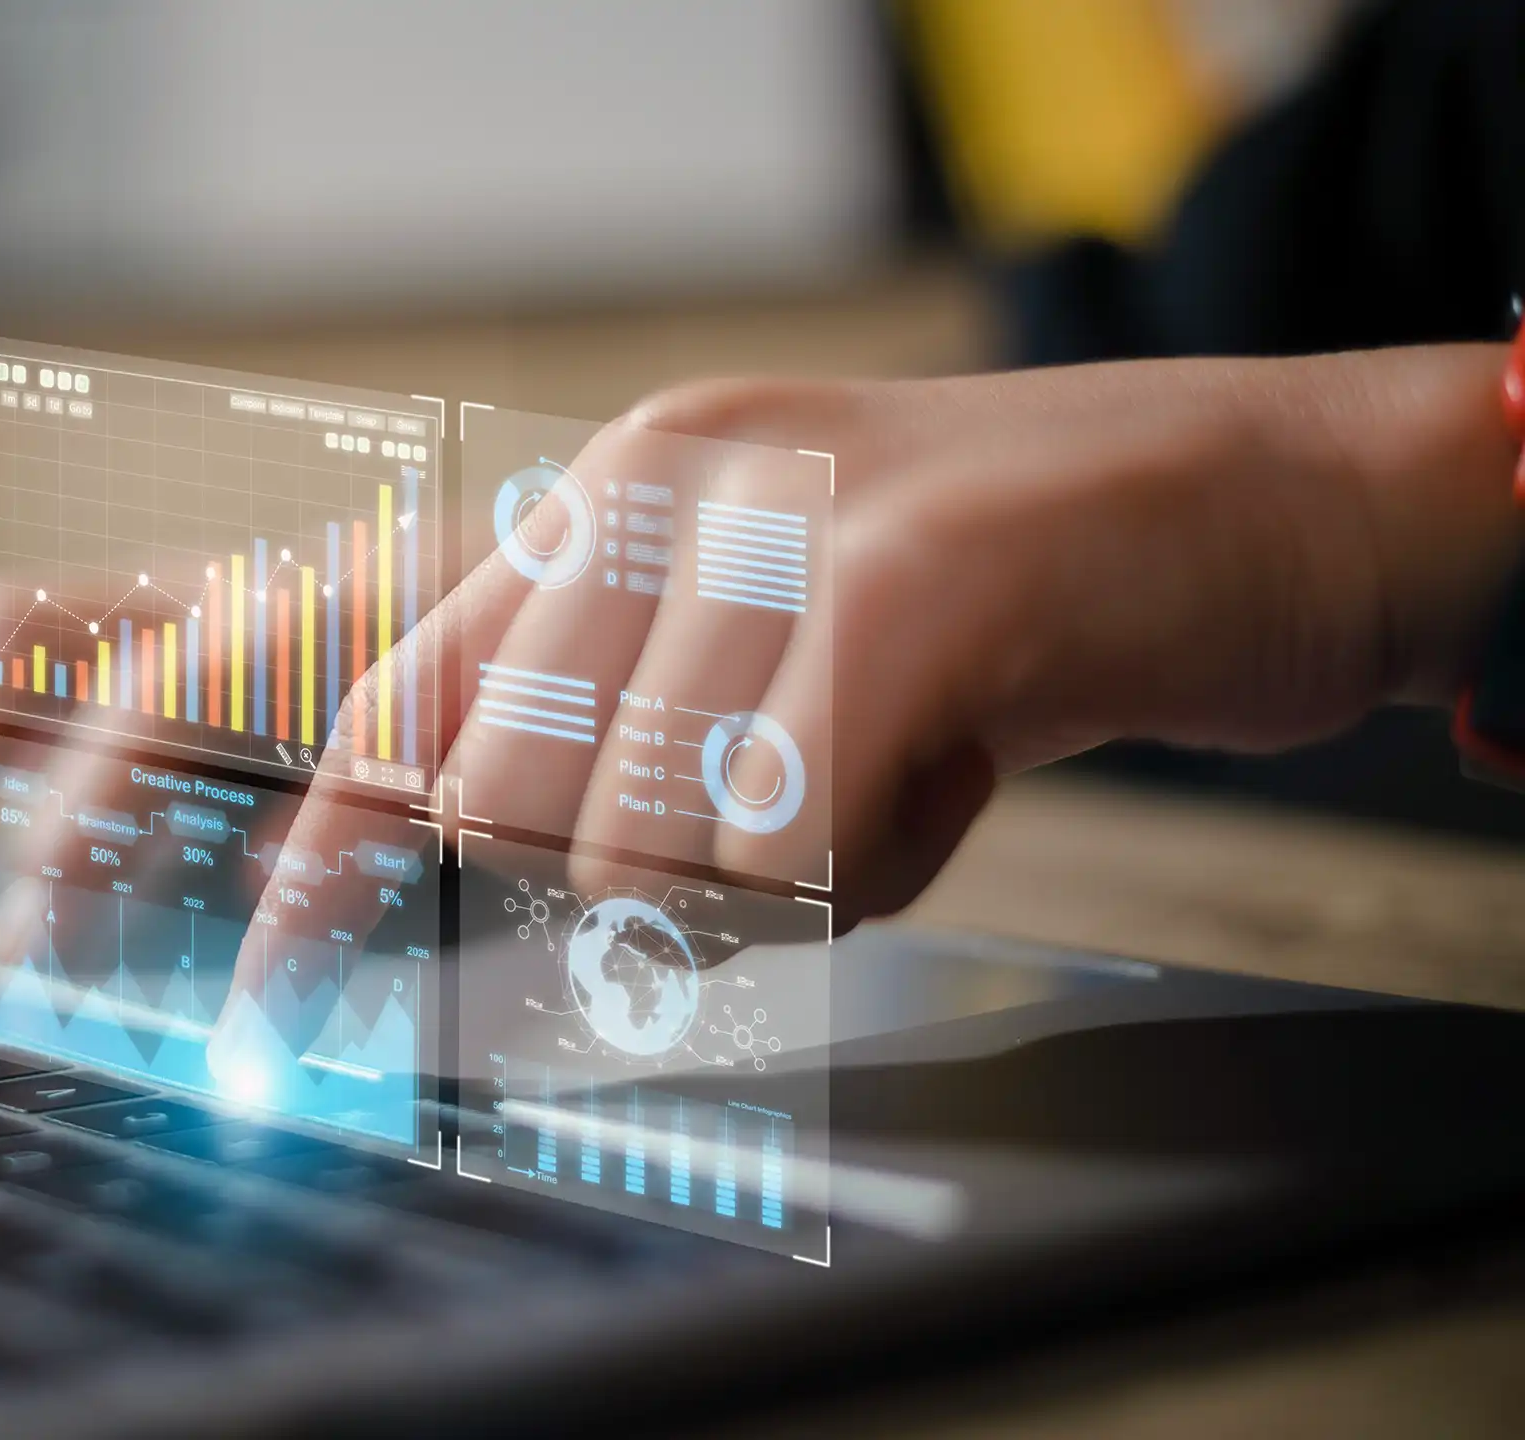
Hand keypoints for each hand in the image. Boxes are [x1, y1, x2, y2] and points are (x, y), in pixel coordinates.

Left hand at [264, 344, 1521, 943]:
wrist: (1271, 503)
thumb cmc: (996, 618)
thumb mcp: (763, 659)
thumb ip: (603, 752)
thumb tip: (444, 891)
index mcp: (601, 501)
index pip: (385, 712)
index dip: (319, 877)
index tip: (275, 1016)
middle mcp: (661, 480)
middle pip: (499, 808)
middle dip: (628, 887)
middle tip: (788, 835)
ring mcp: (785, 511)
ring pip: (637, 838)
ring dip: (776, 882)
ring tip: (898, 777)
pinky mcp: (913, 574)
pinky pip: (791, 829)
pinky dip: (876, 863)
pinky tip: (956, 769)